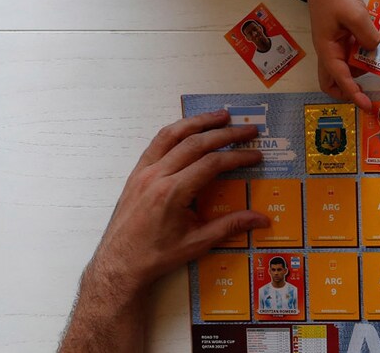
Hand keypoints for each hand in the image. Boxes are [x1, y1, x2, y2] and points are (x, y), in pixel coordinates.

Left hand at [58, 111, 268, 352]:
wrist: (118, 264)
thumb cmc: (156, 256)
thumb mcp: (197, 243)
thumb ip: (230, 226)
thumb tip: (261, 219)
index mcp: (172, 193)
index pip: (211, 164)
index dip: (237, 157)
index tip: (255, 155)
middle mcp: (157, 176)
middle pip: (196, 143)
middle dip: (226, 133)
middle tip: (249, 129)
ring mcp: (143, 172)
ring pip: (173, 135)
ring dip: (199, 122)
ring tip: (221, 115)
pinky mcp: (136, 173)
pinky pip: (157, 143)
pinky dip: (176, 130)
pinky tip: (190, 128)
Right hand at [303, 0, 379, 110]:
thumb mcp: (353, 12)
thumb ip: (365, 33)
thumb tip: (376, 48)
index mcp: (327, 49)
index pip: (339, 77)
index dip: (352, 93)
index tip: (366, 104)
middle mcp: (330, 51)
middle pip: (333, 81)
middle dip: (348, 90)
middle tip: (367, 92)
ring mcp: (337, 46)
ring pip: (347, 68)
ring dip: (362, 69)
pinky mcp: (344, 39)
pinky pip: (355, 53)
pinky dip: (366, 54)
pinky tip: (379, 46)